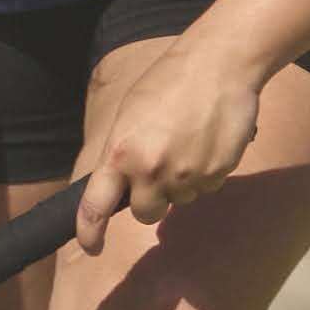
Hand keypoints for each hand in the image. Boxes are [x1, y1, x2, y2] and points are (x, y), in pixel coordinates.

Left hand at [76, 36, 262, 253]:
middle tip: (159, 168)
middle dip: (150, 200)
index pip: (95, 207)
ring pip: (179, 201)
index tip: (92, 246)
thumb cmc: (169, 81)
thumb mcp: (129, 114)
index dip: (90, 233)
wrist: (220, 63)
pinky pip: (206, 188)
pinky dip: (206, 172)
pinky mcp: (217, 174)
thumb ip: (120, 153)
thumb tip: (117, 188)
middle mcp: (150, 169)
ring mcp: (186, 175)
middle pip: (145, 214)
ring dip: (180, 182)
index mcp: (120, 152)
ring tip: (188, 140)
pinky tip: (208, 140)